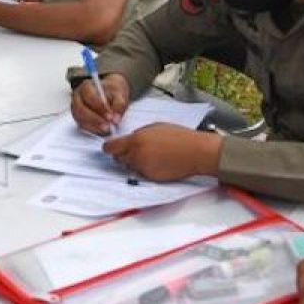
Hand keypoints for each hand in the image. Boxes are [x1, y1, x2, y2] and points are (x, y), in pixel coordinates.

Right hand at [71, 74, 129, 133]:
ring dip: (93, 126)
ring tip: (107, 130)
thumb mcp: (119, 95)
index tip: (110, 116)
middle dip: (95, 119)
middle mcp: (77, 98)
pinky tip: (102, 131)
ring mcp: (75, 109)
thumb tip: (115, 119)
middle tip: (108, 126)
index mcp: (86, 87)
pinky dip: (92, 129)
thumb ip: (119, 105)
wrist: (110, 95)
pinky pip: (82, 125)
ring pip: (80, 119)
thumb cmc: (113, 93)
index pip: (89, 96)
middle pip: (80, 109)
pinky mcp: (78, 118)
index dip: (99, 107)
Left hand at [102, 124, 220, 181]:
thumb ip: (138, 133)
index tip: (108, 148)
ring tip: (150, 155)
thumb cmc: (180, 137)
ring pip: (129, 166)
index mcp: (136, 140)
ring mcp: (143, 168)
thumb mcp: (155, 127)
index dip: (108, 148)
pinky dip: (144, 169)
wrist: (195, 152)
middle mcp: (136, 155)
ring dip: (133, 162)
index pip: (110, 147)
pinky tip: (157, 162)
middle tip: (133, 150)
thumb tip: (129, 138)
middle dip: (122, 154)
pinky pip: (141, 173)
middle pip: (117, 158)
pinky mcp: (151, 177)